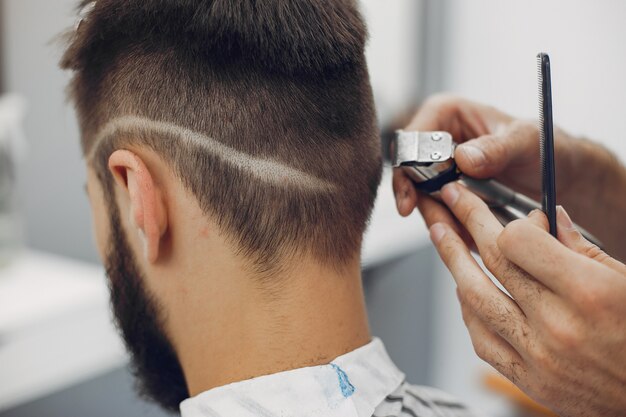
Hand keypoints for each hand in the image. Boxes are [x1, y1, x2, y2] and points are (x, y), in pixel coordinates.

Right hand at [393, 94, 625, 259]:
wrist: (566, 177)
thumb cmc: (548, 146)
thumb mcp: (527, 142)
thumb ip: (496, 148)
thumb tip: (463, 157)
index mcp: (448, 115)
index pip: (411, 139)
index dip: (406, 167)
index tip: (411, 196)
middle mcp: (438, 143)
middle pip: (407, 172)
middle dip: (415, 199)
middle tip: (429, 219)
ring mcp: (442, 173)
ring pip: (419, 198)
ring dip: (434, 217)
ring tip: (458, 230)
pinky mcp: (450, 198)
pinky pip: (438, 215)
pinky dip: (447, 228)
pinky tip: (465, 235)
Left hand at [429, 182, 625, 416]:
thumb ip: (585, 250)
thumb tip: (549, 217)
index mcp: (588, 293)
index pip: (518, 242)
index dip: (512, 222)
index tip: (516, 216)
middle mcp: (557, 325)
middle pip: (493, 261)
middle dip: (466, 220)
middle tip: (451, 197)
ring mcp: (538, 357)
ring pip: (475, 297)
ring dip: (452, 259)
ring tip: (440, 232)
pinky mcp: (530, 381)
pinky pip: (482, 340)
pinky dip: (467, 310)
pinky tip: (462, 289)